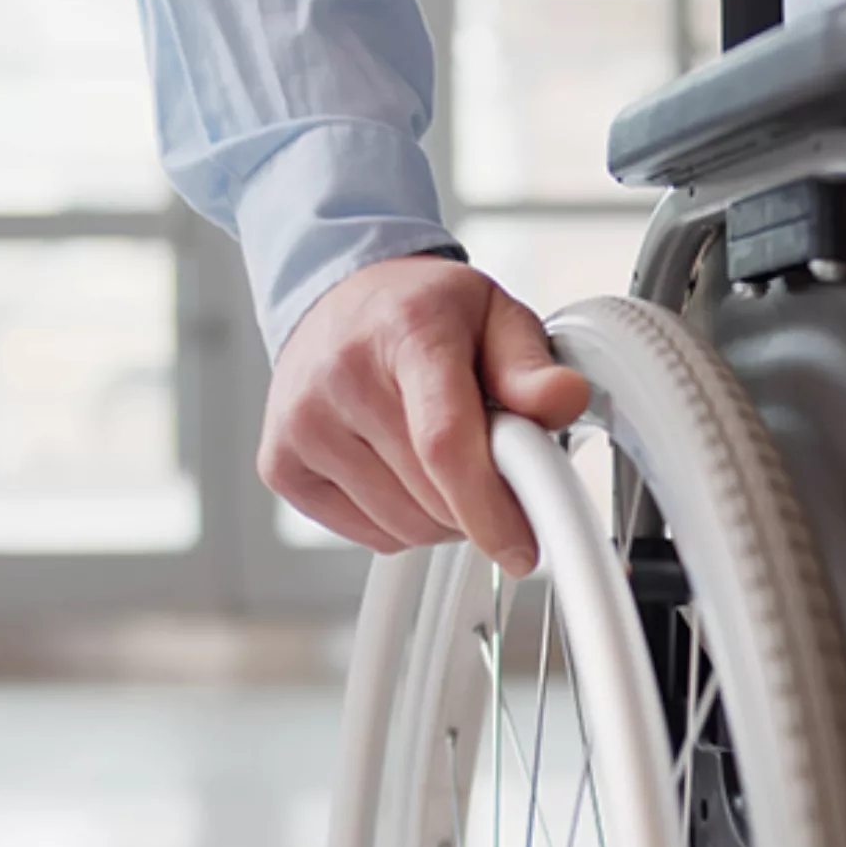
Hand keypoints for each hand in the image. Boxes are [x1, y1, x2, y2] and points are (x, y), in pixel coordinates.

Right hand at [258, 255, 590, 572]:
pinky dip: (403, 522)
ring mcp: (301, 424)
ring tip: (444, 459)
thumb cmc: (424, 314)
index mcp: (407, 333)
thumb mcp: (497, 317)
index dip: (489, 509)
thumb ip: (532, 366)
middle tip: (492, 460)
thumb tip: (564, 400)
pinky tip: (403, 471)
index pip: (444, 443)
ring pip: (403, 526)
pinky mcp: (281, 465)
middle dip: (481, 501)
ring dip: (444, 516)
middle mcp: (342, 377)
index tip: (522, 547)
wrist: (341, 299)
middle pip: (431, 496)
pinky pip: (369, 535)